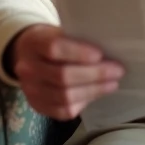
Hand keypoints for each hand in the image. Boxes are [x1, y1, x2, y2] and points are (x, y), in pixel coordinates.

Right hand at [7, 24, 124, 119]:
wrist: (28, 55)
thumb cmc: (53, 40)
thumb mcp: (60, 32)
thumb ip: (78, 40)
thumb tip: (110, 52)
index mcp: (34, 43)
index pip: (54, 48)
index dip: (79, 53)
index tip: (101, 54)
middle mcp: (28, 68)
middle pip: (62, 76)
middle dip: (94, 75)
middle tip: (117, 71)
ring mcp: (30, 90)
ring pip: (64, 97)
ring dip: (93, 91)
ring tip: (112, 84)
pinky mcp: (37, 106)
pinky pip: (62, 111)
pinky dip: (83, 103)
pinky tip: (96, 94)